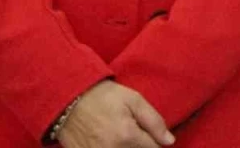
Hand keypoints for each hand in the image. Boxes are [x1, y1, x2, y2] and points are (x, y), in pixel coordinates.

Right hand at [57, 80, 174, 147]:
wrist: (69, 99)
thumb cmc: (104, 97)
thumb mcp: (134, 100)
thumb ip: (154, 122)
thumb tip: (169, 141)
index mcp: (127, 137)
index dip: (155, 141)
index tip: (150, 134)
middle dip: (140, 145)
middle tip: (132, 134)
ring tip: (121, 136)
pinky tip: (110, 141)